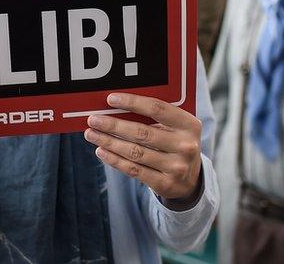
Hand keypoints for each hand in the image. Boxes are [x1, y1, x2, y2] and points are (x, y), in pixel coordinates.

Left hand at [85, 93, 202, 200]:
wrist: (191, 179)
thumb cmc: (175, 143)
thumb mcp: (175, 127)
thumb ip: (154, 116)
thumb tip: (116, 104)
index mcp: (189, 125)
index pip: (157, 109)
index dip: (132, 102)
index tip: (110, 99)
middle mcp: (186, 146)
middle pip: (142, 132)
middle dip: (113, 125)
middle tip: (93, 120)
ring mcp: (176, 167)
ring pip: (135, 152)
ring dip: (109, 142)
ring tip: (92, 134)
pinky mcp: (165, 184)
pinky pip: (134, 170)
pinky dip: (114, 160)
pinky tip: (101, 151)